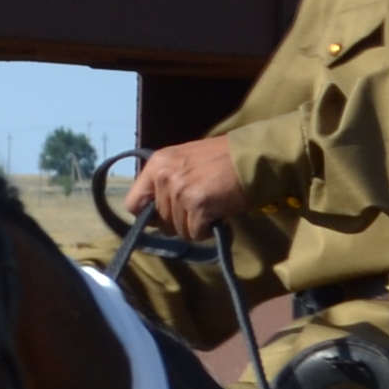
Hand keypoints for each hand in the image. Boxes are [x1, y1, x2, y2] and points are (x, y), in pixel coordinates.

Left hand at [122, 136, 248, 234]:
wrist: (255, 156)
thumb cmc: (225, 159)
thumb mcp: (186, 161)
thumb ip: (168, 180)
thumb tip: (157, 214)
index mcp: (157, 163)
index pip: (133, 204)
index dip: (149, 215)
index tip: (166, 216)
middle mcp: (164, 176)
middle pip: (159, 221)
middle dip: (179, 222)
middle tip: (199, 210)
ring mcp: (180, 191)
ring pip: (178, 229)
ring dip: (195, 226)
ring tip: (212, 209)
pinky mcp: (198, 205)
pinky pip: (195, 232)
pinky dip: (208, 230)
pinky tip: (219, 215)